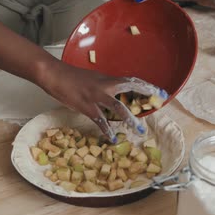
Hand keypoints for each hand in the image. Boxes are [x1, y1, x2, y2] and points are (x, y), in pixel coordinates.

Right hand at [40, 62, 167, 142]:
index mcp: (108, 79)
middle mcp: (106, 86)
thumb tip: (115, 94)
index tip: (160, 92)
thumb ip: (105, 86)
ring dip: (130, 119)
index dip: (147, 85)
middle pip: (131, 88)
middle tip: (159, 103)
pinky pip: (100, 120)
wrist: (55, 74)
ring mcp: (97, 97)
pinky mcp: (87, 107)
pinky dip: (107, 131)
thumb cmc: (72, 77)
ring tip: (139, 129)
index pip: (132, 80)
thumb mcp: (93, 79)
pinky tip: (113, 139)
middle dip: (146, 94)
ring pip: (118, 108)